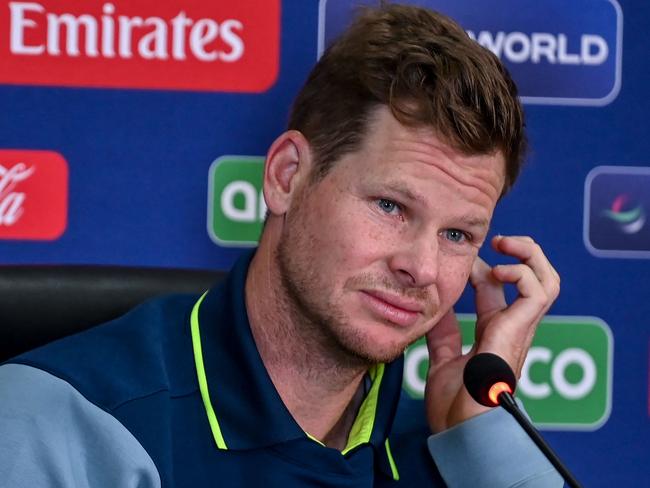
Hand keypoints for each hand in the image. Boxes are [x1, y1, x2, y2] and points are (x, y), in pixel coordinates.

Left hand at [424, 235, 559, 432]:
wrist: (460, 429)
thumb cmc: (454, 405)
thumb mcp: (443, 358)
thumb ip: (443, 334)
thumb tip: (434, 310)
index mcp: (493, 333)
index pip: (497, 290)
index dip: (485, 269)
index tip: (464, 259)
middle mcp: (511, 328)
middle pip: (532, 280)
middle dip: (520, 254)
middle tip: (497, 242)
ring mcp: (519, 330)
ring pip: (546, 281)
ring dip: (530, 257)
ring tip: (506, 247)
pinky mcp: (520, 331)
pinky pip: (537, 292)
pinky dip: (522, 273)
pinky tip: (499, 271)